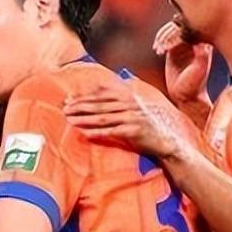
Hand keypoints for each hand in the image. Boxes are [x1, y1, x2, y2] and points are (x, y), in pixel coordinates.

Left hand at [63, 83, 184, 158]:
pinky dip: (97, 132)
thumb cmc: (148, 126)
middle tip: (64, 108)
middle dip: (80, 106)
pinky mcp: (134, 132)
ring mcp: (132, 118)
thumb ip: (120, 101)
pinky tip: (85, 134)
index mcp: (129, 97)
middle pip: (99, 105)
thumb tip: (102, 90)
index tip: (69, 99)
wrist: (167, 141)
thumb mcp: (135, 109)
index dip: (84, 96)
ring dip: (84, 118)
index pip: (102, 95)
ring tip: (69, 120)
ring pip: (103, 117)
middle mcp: (130, 105)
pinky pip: (112, 132)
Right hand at [154, 20, 212, 106]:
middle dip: (168, 35)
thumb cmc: (194, 85)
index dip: (177, 35)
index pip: (190, 29)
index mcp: (203, 45)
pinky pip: (166, 38)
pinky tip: (158, 50)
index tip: (169, 46)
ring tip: (159, 49)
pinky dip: (160, 41)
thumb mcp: (200, 71)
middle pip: (179, 27)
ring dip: (162, 37)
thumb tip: (199, 43)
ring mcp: (183, 45)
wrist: (186, 96)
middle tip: (162, 47)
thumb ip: (201, 57)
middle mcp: (194, 42)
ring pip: (171, 31)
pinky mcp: (174, 50)